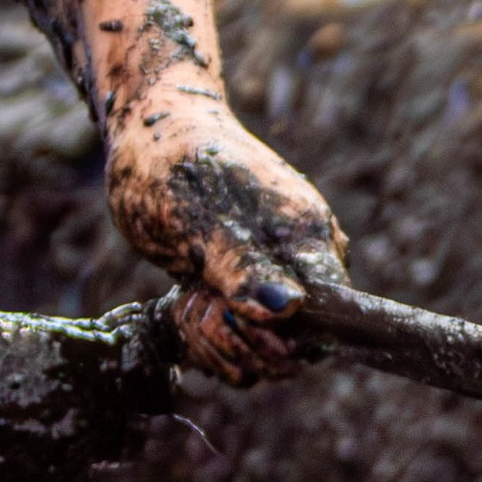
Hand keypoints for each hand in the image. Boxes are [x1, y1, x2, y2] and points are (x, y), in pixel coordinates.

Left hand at [103, 89, 346, 384]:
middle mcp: (303, 265)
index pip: (328, 325)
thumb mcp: (197, 221)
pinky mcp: (246, 286)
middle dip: (240, 342)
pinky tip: (184, 299)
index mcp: (309, 243)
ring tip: (187, 296)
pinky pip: (240, 340)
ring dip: (216, 340)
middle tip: (197, 302)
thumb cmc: (173, 166)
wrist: (154, 129)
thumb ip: (244, 268)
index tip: (228, 314)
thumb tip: (288, 309)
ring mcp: (274, 277)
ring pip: (263, 351)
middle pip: (294, 349)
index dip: (279, 340)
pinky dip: (207, 334)